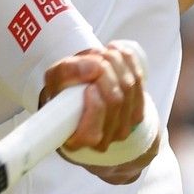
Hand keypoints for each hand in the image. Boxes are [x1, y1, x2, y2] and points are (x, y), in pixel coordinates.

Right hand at [41, 43, 155, 182]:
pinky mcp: (136, 114)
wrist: (81, 101)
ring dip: (116, 62)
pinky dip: (128, 61)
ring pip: (129, 87)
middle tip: (95, 60)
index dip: (94, 106)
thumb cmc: (64, 94)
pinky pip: (139, 81)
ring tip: (102, 54)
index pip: (91, 132)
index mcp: (75, 140)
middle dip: (105, 72)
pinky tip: (116, 51)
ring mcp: (122, 129)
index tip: (88, 87)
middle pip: (114, 100)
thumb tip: (95, 67)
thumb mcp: (54, 81)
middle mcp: (101, 141)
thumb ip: (66, 73)